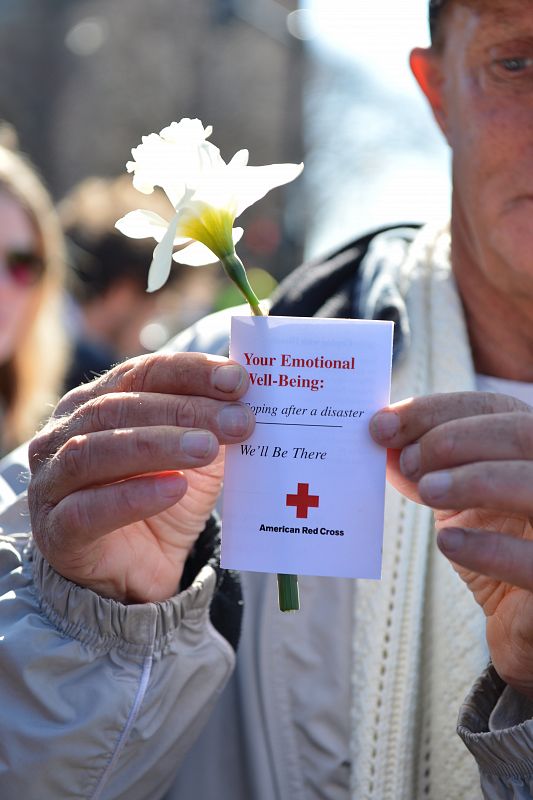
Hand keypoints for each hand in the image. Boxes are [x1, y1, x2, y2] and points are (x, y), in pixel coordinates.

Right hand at [28, 352, 253, 602]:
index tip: (238, 380)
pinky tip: (174, 489)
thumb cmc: (163, 498)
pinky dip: (132, 496)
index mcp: (94, 402)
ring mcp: (51, 482)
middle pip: (118, 407)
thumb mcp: (196, 456)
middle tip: (237, 420)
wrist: (140, 571)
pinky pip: (88, 510)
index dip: (190, 371)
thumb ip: (211, 423)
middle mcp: (63, 434)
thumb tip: (246, 390)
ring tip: (207, 448)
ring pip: (94, 451)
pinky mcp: (56, 532)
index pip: (142, 373)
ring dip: (156, 445)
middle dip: (183, 410)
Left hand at [370, 391, 532, 696]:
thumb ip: (426, 468)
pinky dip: (489, 547)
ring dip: (474, 480)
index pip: (495, 408)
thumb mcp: (458, 501)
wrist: (523, 624)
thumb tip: (383, 440)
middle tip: (408, 462)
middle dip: (456, 439)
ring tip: (426, 492)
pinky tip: (447, 542)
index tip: (383, 424)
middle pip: (524, 433)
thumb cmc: (494, 548)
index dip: (437, 410)